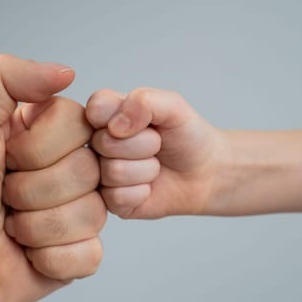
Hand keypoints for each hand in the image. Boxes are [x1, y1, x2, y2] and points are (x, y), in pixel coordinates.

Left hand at [3, 96, 104, 280]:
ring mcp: (73, 213)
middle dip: (31, 189)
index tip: (6, 156)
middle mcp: (66, 170)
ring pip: (92, 213)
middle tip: (2, 194)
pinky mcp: (74, 255)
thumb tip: (66, 72)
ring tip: (9, 224)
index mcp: (47, 135)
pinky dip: (50, 257)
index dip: (40, 147)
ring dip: (36, 225)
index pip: (81, 125)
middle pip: (89, 170)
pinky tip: (26, 252)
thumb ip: (8, 78)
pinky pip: (89, 254)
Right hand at [86, 87, 226, 218]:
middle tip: (157, 146)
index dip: (124, 116)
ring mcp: (101, 173)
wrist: (205, 172)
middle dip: (144, 145)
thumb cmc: (186, 136)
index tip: (146, 122)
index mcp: (107, 114)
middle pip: (104, 142)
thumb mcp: (173, 106)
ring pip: (113, 172)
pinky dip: (142, 192)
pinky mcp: (109, 201)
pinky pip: (117, 198)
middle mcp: (98, 143)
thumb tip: (115, 125)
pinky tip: (149, 187)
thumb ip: (144, 101)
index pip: (96, 107)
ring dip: (146, 170)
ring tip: (155, 166)